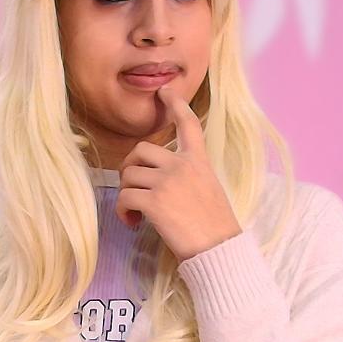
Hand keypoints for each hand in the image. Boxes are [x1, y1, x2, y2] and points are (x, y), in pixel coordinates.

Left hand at [116, 84, 242, 261]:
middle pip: (140, 150)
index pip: (188, 124)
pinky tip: (133, 223)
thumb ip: (189, 175)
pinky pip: (124, 197)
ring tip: (135, 213)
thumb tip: (160, 178)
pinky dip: (122, 211)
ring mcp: (167, 182)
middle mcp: (182, 165)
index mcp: (199, 161)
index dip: (174, 104)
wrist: (220, 250)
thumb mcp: (209, 189)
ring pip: (129, 175)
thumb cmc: (216, 227)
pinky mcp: (154, 202)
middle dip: (129, 167)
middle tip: (132, 187)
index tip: (163, 91)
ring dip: (126, 193)